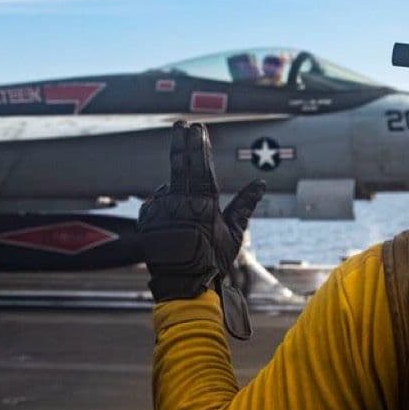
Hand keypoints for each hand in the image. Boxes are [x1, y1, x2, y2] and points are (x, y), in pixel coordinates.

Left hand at [137, 121, 265, 338]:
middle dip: (182, 143)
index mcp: (204, 204)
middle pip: (180, 165)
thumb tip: (261, 183)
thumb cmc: (213, 260)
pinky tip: (171, 211)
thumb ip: (245, 205)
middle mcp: (180, 202)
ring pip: (168, 184)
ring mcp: (161, 210)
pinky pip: (156, 202)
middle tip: (181, 124)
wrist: (181, 284)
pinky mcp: (146, 219)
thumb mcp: (234, 233)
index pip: (201, 167)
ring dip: (175, 178)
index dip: (200, 146)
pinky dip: (164, 201)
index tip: (198, 128)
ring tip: (182, 180)